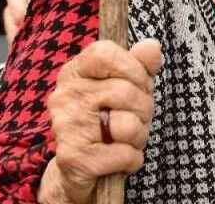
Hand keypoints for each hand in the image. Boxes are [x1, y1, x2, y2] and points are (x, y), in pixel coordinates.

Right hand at [38, 39, 162, 203]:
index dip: (132, 68)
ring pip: (127, 124)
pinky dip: (132, 159)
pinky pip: (124, 154)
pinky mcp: (74, 158)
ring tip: (127, 139)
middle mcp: (63, 96)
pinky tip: (121, 159)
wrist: (82, 168)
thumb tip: (151, 46)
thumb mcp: (129, 87)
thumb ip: (141, 65)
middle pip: (125, 91)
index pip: (105, 53)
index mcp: (74, 72)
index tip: (137, 83)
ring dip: (139, 135)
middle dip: (144, 109)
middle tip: (136, 118)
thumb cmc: (108, 121)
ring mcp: (65, 126)